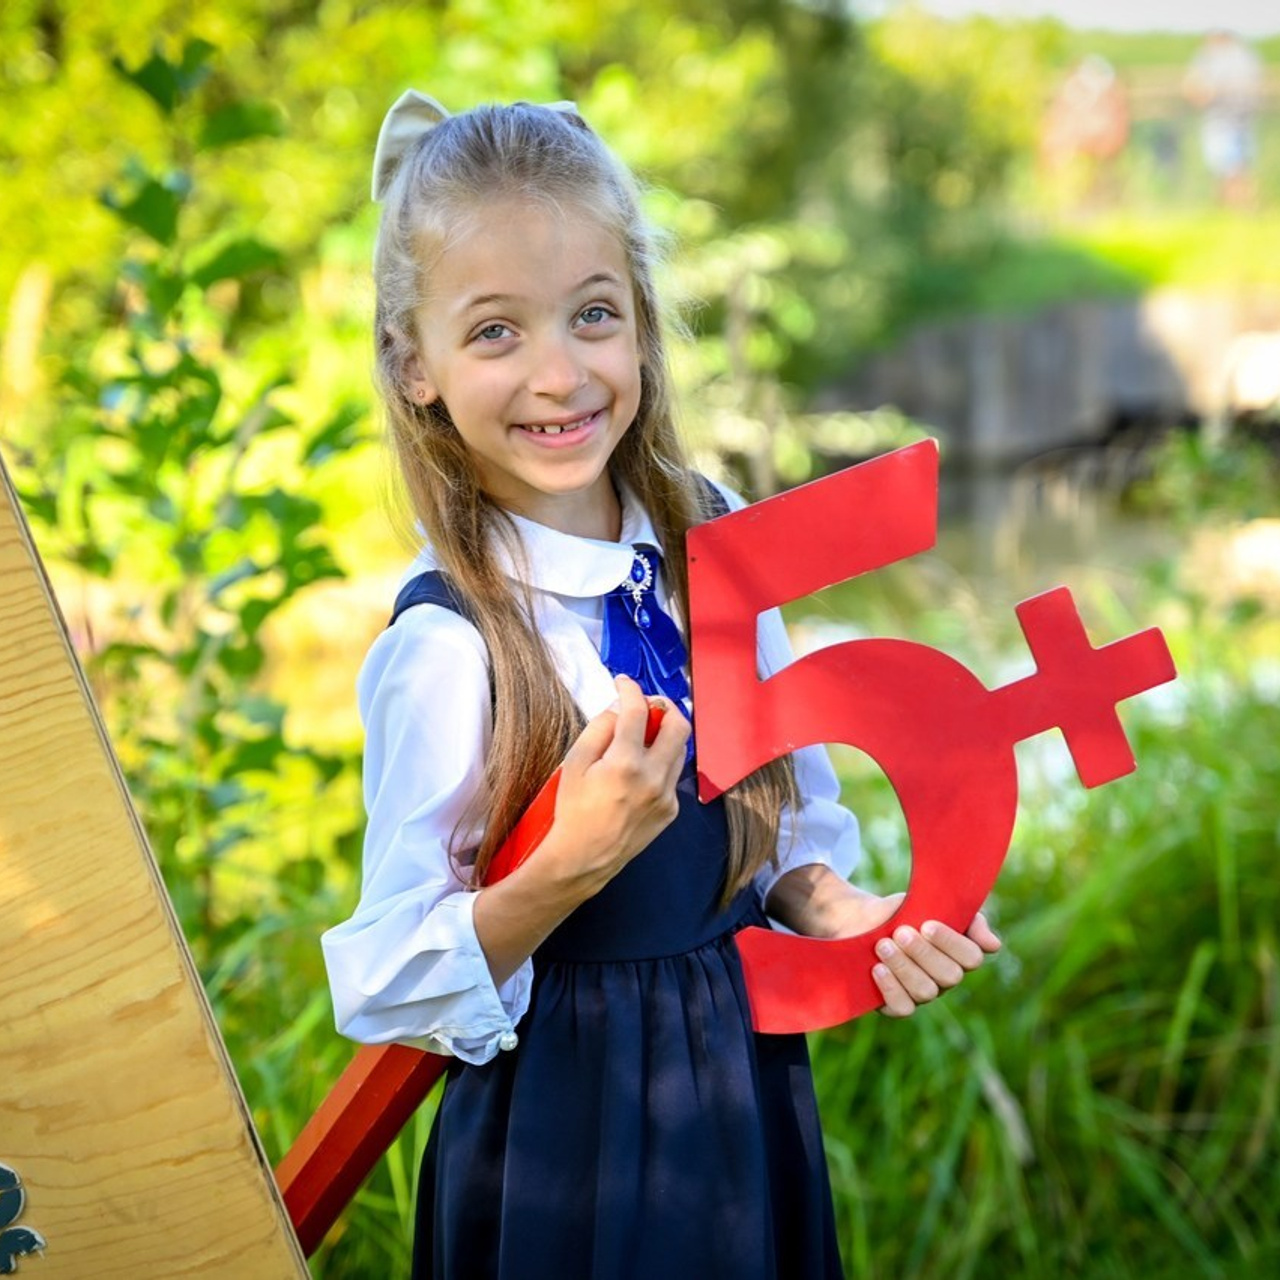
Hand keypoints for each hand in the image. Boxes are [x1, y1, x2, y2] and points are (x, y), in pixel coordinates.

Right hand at [542, 674, 689, 896]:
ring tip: (641, 737)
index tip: (624, 683)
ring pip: (679, 749)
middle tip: (647, 705)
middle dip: (664, 707)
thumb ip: (599, 728)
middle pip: (679, 725)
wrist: (583, 858)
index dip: (631, 689)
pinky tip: (638, 771)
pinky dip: (659, 763)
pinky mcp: (671, 810)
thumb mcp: (574, 763)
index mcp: (626, 764)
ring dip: (663, 735)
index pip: (638, 711)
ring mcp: (666, 796)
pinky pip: (671, 775)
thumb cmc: (573, 811)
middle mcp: (653, 778)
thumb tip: (618, 707)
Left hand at [764, 867, 1001, 1018]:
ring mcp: (923, 993)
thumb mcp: (934, 903)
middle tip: (900, 933)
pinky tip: (878, 969)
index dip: (951, 943)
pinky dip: (891, 988)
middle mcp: (946, 978)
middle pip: (949, 976)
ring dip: (903, 966)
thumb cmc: (905, 911)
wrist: (866, 920)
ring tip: (882, 945)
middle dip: (923, 953)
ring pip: (926, 991)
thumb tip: (993, 945)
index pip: (972, 958)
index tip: (927, 924)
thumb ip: (967, 917)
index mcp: (960, 954)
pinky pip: (903, 1008)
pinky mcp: (898, 1004)